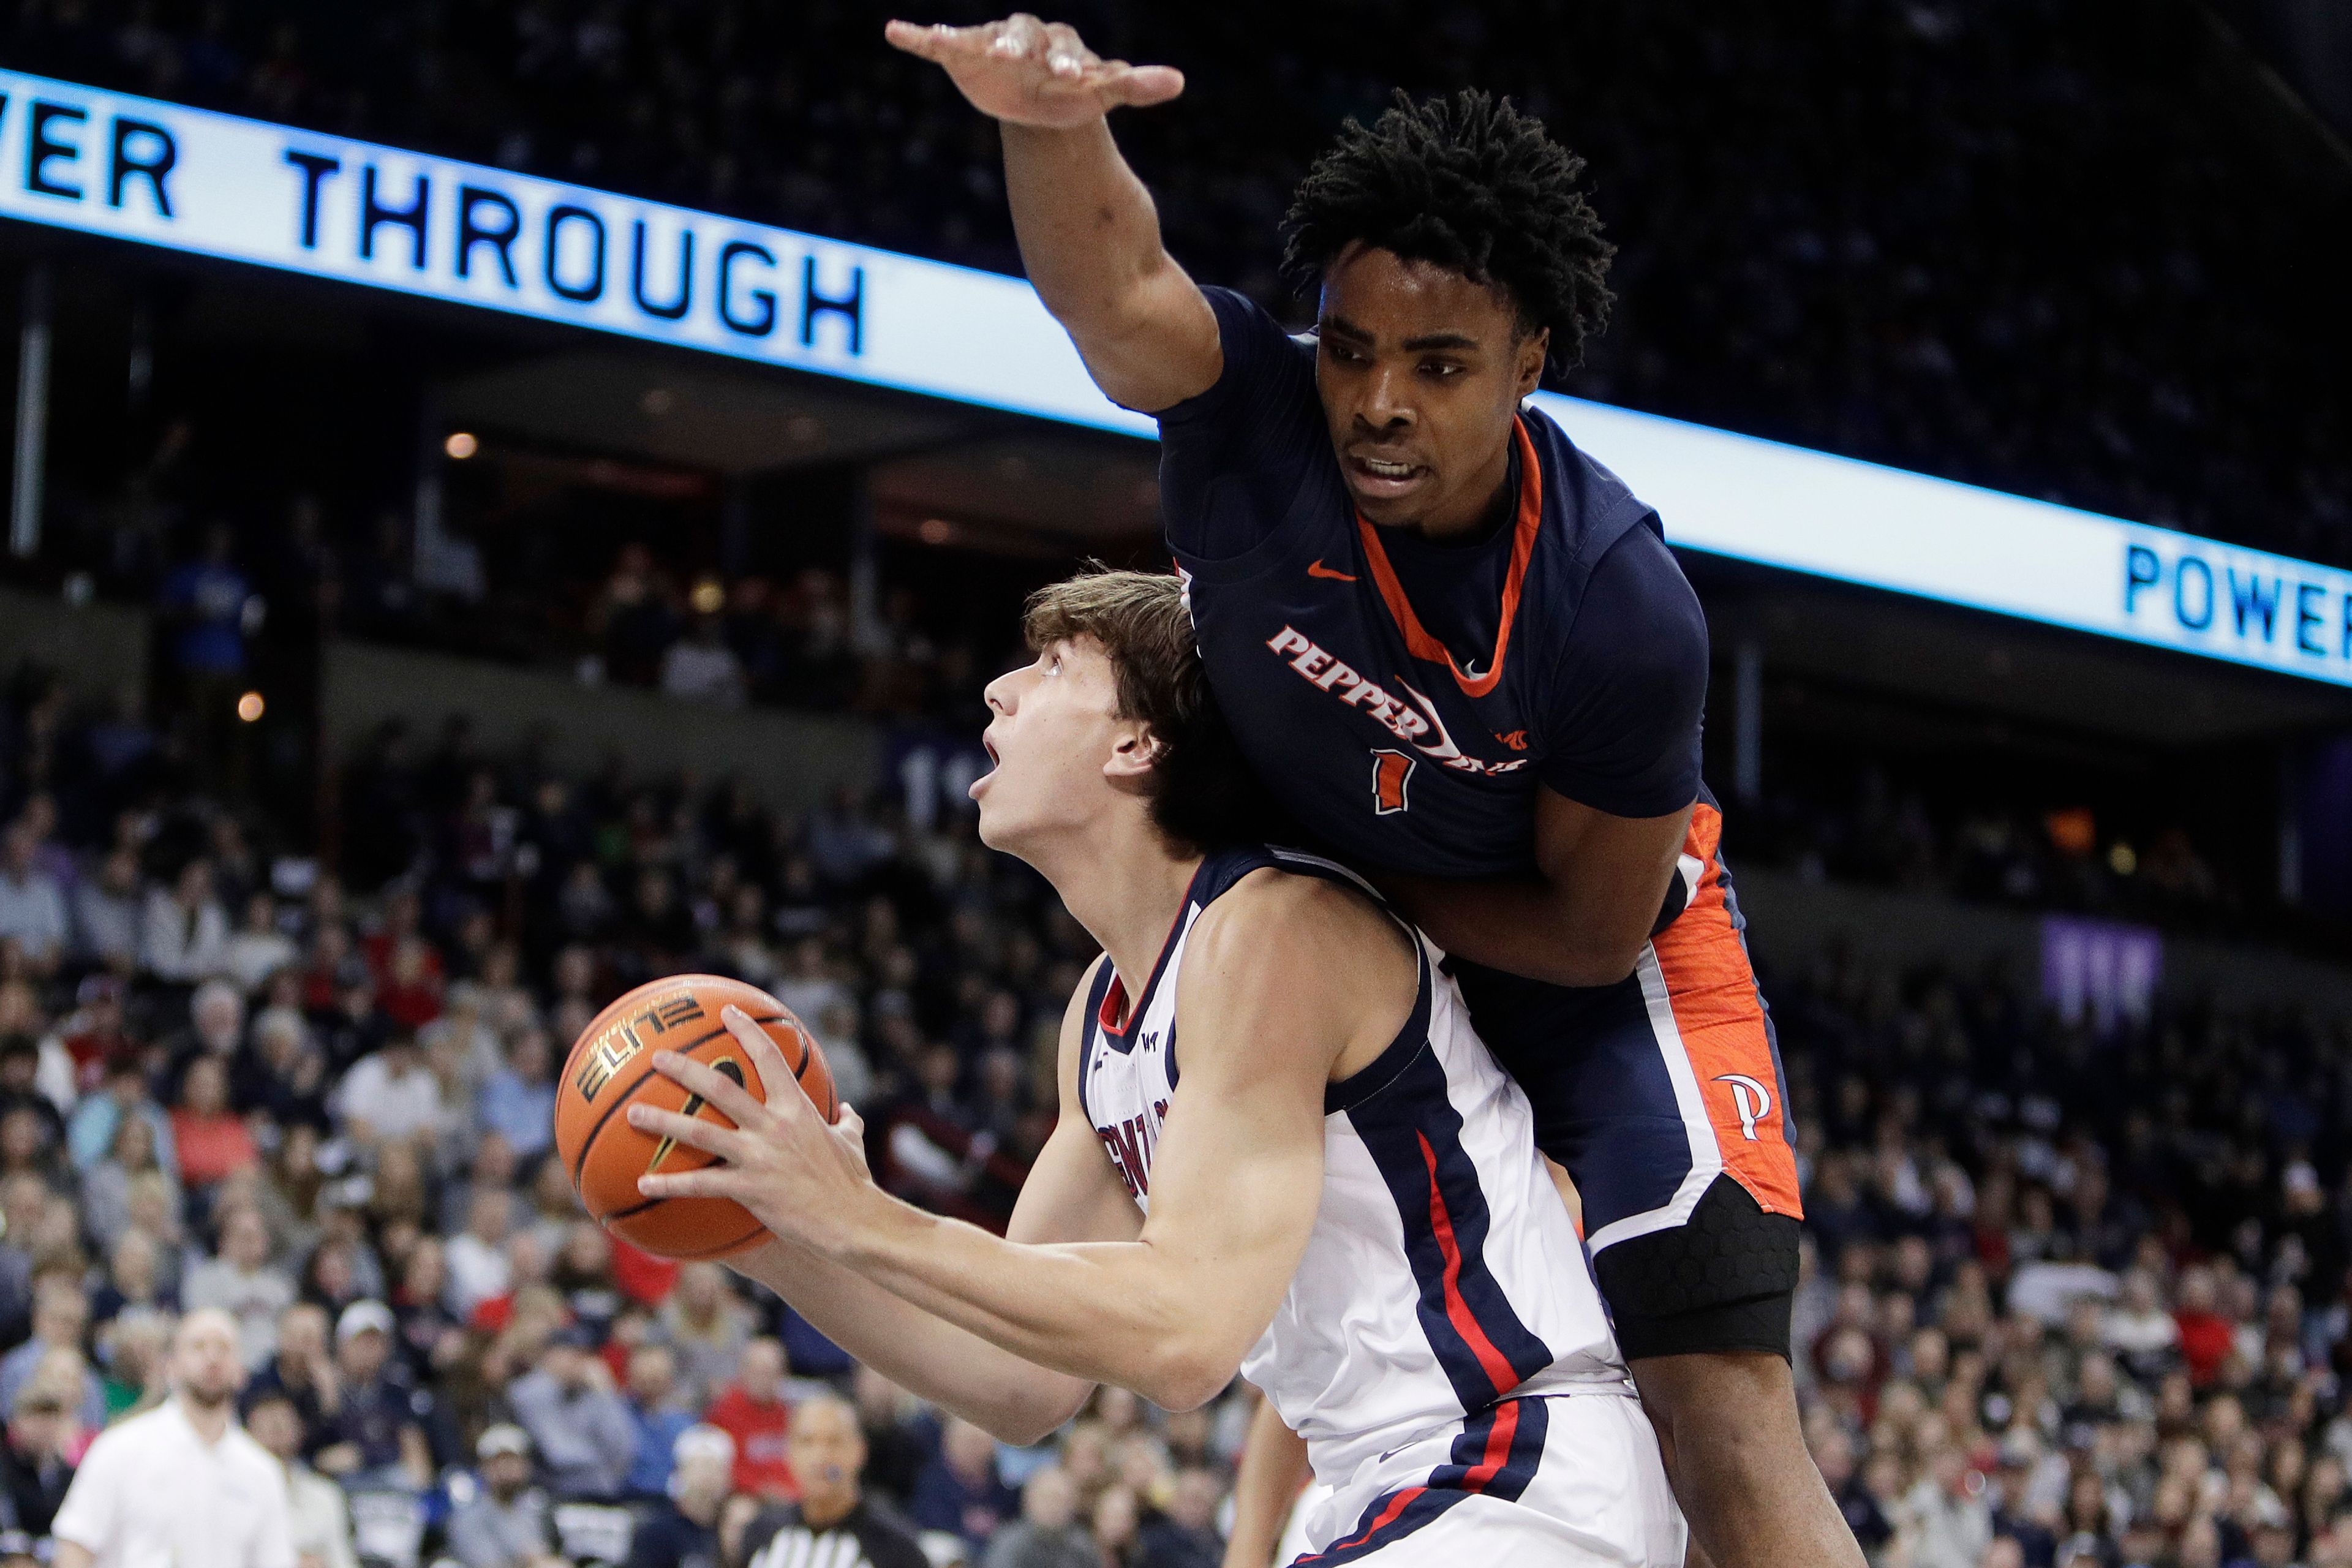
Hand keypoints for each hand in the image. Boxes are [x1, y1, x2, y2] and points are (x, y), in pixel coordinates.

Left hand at [629, 1005, 877, 1254]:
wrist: (851, 1220)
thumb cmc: (852, 1182)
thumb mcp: (852, 1143)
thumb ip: (846, 1123)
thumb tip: (848, 1111)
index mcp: (797, 1108)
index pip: (769, 1058)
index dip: (747, 1031)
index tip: (728, 1012)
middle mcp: (773, 1125)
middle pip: (721, 1088)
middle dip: (685, 1069)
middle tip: (656, 1057)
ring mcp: (758, 1157)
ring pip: (700, 1132)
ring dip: (662, 1122)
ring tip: (632, 1114)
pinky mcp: (749, 1189)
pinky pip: (701, 1184)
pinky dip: (670, 1184)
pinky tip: (642, 1183)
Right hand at [883, 14, 1182, 127]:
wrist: (1036, 99)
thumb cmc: (1072, 92)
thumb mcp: (1103, 93)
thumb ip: (1135, 85)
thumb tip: (1179, 81)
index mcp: (1060, 45)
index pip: (1067, 49)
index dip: (1070, 63)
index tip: (1075, 78)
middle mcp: (1024, 38)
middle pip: (1021, 36)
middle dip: (1018, 47)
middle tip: (1015, 58)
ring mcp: (990, 43)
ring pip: (978, 36)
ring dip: (965, 39)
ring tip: (948, 41)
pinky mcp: (961, 54)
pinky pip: (937, 41)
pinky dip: (917, 36)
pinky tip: (895, 32)